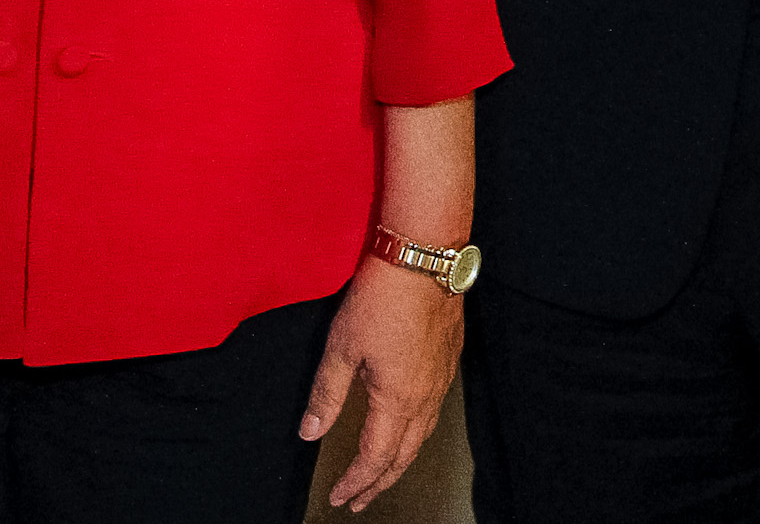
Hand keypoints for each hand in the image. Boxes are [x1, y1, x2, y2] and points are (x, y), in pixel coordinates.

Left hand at [299, 256, 461, 511]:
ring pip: (422, 435)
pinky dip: (417, 432)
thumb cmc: (381, 298)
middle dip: (379, 482)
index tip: (340, 498)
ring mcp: (441, 379)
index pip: (375, 457)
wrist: (423, 258)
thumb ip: (326, 394)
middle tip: (360, 500)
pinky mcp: (449, 359)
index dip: (356, 482)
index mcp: (397, 400)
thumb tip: (310, 432)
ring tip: (382, 472)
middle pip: (404, 455)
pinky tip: (408, 425)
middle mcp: (425, 397)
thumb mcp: (341, 347)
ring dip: (400, 460)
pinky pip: (434, 411)